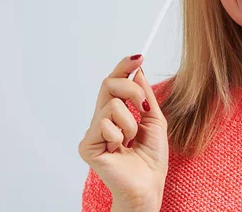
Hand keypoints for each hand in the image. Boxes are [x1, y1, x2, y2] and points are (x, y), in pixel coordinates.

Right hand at [79, 55, 168, 208]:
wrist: (148, 185)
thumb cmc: (151, 158)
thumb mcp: (155, 119)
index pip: (115, 82)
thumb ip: (145, 96)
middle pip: (109, 84)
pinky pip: (105, 125)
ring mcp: (93, 131)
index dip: (124, 67)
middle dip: (131, 90)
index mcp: (117, 112)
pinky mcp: (87, 145)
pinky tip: (120, 151)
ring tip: (131, 141)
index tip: (138, 57)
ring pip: (112, 105)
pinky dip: (120, 137)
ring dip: (130, 123)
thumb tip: (138, 71)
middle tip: (142, 107)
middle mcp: (102, 118)